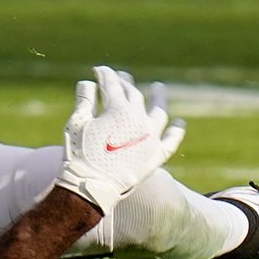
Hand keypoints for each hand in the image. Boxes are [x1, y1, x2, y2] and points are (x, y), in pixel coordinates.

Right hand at [55, 66, 185, 213]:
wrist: (91, 188)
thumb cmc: (79, 154)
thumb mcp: (77, 123)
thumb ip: (84, 99)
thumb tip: (88, 82)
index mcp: (118, 109)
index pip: (112, 85)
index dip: (104, 75)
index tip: (98, 70)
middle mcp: (139, 120)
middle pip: (133, 95)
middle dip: (125, 83)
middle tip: (120, 77)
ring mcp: (150, 138)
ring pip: (158, 112)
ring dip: (158, 98)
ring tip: (158, 88)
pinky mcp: (156, 156)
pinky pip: (170, 141)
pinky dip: (176, 132)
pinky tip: (180, 123)